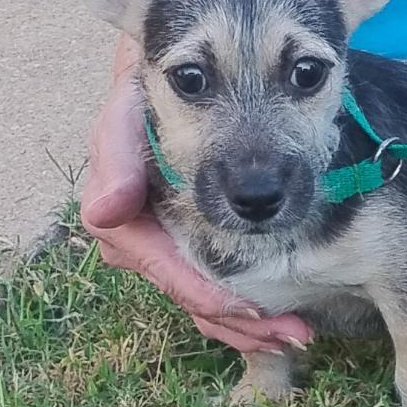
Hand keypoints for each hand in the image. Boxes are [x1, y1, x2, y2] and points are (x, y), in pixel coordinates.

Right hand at [80, 45, 312, 354]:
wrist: (181, 73)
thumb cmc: (152, 85)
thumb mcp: (128, 103)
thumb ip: (116, 149)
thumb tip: (107, 212)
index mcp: (120, 206)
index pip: (151, 260)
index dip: (192, 286)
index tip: (244, 304)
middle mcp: (141, 232)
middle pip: (183, 289)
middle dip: (233, 314)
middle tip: (291, 331)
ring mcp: (167, 240)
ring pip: (200, 297)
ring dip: (247, 323)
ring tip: (300, 332)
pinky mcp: (192, 242)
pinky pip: (213, 285)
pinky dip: (246, 307)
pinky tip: (286, 321)